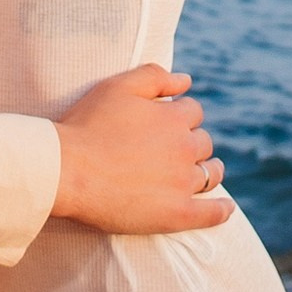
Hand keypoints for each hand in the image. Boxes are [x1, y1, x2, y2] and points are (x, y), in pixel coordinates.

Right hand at [49, 64, 233, 235]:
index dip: (181, 115)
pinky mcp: (177, 214)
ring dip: (210, 170)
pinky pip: (212, 213)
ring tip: (205, 173)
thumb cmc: (87, 126)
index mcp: (173, 118)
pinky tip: (225, 208)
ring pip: (211, 174)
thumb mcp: (119, 87)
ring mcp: (183, 183)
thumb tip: (187, 80)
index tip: (169, 123)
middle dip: (193, 142)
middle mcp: (185, 149)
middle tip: (177, 150)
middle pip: (203, 142)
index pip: (193, 111)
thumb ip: (155, 76)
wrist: (67, 170)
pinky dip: (222, 210)